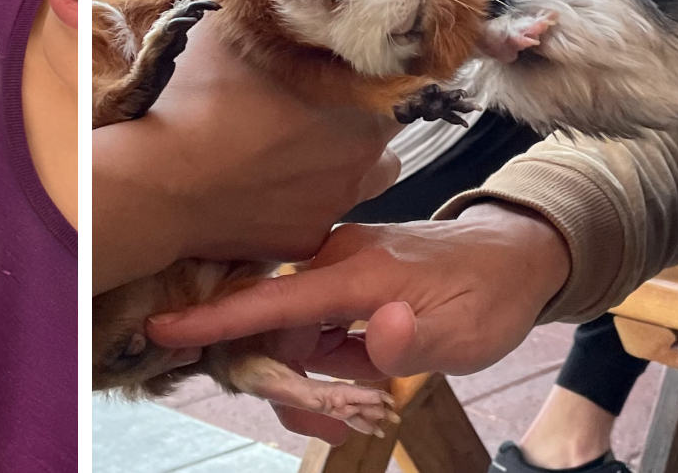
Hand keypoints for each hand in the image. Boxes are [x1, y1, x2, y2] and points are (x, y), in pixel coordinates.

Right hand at [93, 20, 400, 292]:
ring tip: (285, 152)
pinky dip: (294, 205)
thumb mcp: (235, 32)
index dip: (370, 71)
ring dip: (332, 166)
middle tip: (309, 108)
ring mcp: (336, 206)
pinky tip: (258, 189)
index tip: (341, 65)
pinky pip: (312, 218)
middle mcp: (367, 160)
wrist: (160, 182)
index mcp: (365, 102)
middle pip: (380, 134)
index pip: (398, 81)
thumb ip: (274, 19)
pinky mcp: (304, 242)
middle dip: (355, 121)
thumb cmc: (200, 100)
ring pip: (355, 181)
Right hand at [146, 203, 569, 438]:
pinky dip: (325, 355)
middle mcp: (336, 261)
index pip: (273, 299)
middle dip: (284, 377)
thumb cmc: (489, 293)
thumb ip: (410, 340)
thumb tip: (375, 332)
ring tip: (365, 408)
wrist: (513, 253)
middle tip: (339, 424)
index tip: (164, 327)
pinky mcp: (342, 275)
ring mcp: (337, 265)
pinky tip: (360, 376)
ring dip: (310, 371)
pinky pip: (312, 320)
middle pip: (274, 325)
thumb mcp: (464, 335)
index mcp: (358, 273)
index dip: (217, 318)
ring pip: (291, 327)